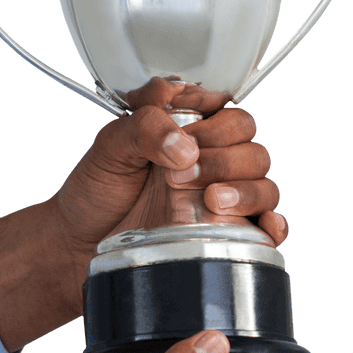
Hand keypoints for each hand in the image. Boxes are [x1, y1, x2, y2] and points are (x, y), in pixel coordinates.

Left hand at [0, 78, 283, 352]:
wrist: (80, 244)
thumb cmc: (95, 192)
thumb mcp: (108, 147)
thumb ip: (142, 126)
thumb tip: (185, 145)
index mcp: (186, 130)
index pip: (226, 109)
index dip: (211, 119)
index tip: (184, 134)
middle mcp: (210, 160)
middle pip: (250, 146)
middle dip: (222, 156)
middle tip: (181, 174)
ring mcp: (221, 197)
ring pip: (264, 183)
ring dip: (246, 189)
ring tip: (211, 199)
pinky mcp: (227, 232)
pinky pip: (267, 225)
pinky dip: (272, 222)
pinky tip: (260, 224)